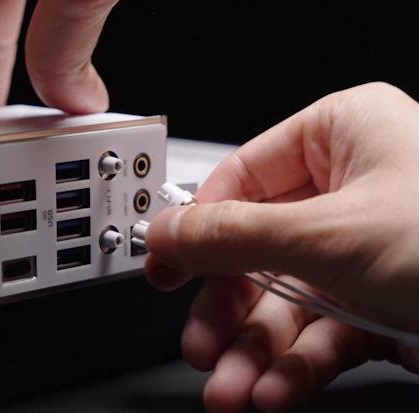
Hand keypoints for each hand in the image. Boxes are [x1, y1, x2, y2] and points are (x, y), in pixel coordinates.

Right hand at [143, 82, 418, 411]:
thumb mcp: (327, 235)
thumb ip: (231, 235)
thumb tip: (164, 232)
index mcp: (340, 137)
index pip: (238, 178)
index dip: (195, 228)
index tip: (161, 268)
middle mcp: (350, 189)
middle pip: (256, 249)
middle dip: (226, 310)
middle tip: (202, 346)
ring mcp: (365, 250)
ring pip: (284, 300)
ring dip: (254, 352)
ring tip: (232, 390)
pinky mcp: (381, 303)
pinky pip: (320, 331)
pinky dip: (293, 366)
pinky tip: (274, 391)